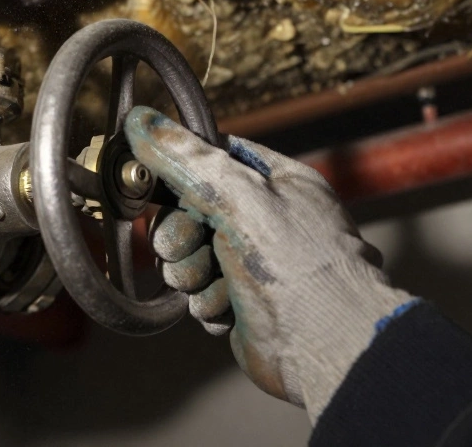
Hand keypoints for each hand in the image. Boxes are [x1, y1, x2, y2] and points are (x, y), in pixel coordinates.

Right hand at [125, 107, 411, 420]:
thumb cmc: (303, 269)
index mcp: (278, 183)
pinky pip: (202, 295)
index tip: (154, 186)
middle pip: (191, 212)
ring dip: (192, 273)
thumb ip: (190, 160)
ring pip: (191, 257)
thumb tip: (141, 120)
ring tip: (214, 284)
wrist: (330, 350)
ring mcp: (255, 264)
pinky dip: (208, 303)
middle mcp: (268, 220)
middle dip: (179, 235)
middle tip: (183, 247)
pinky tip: (228, 309)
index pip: (213, 160)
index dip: (178, 173)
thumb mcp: (242, 199)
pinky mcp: (244, 304)